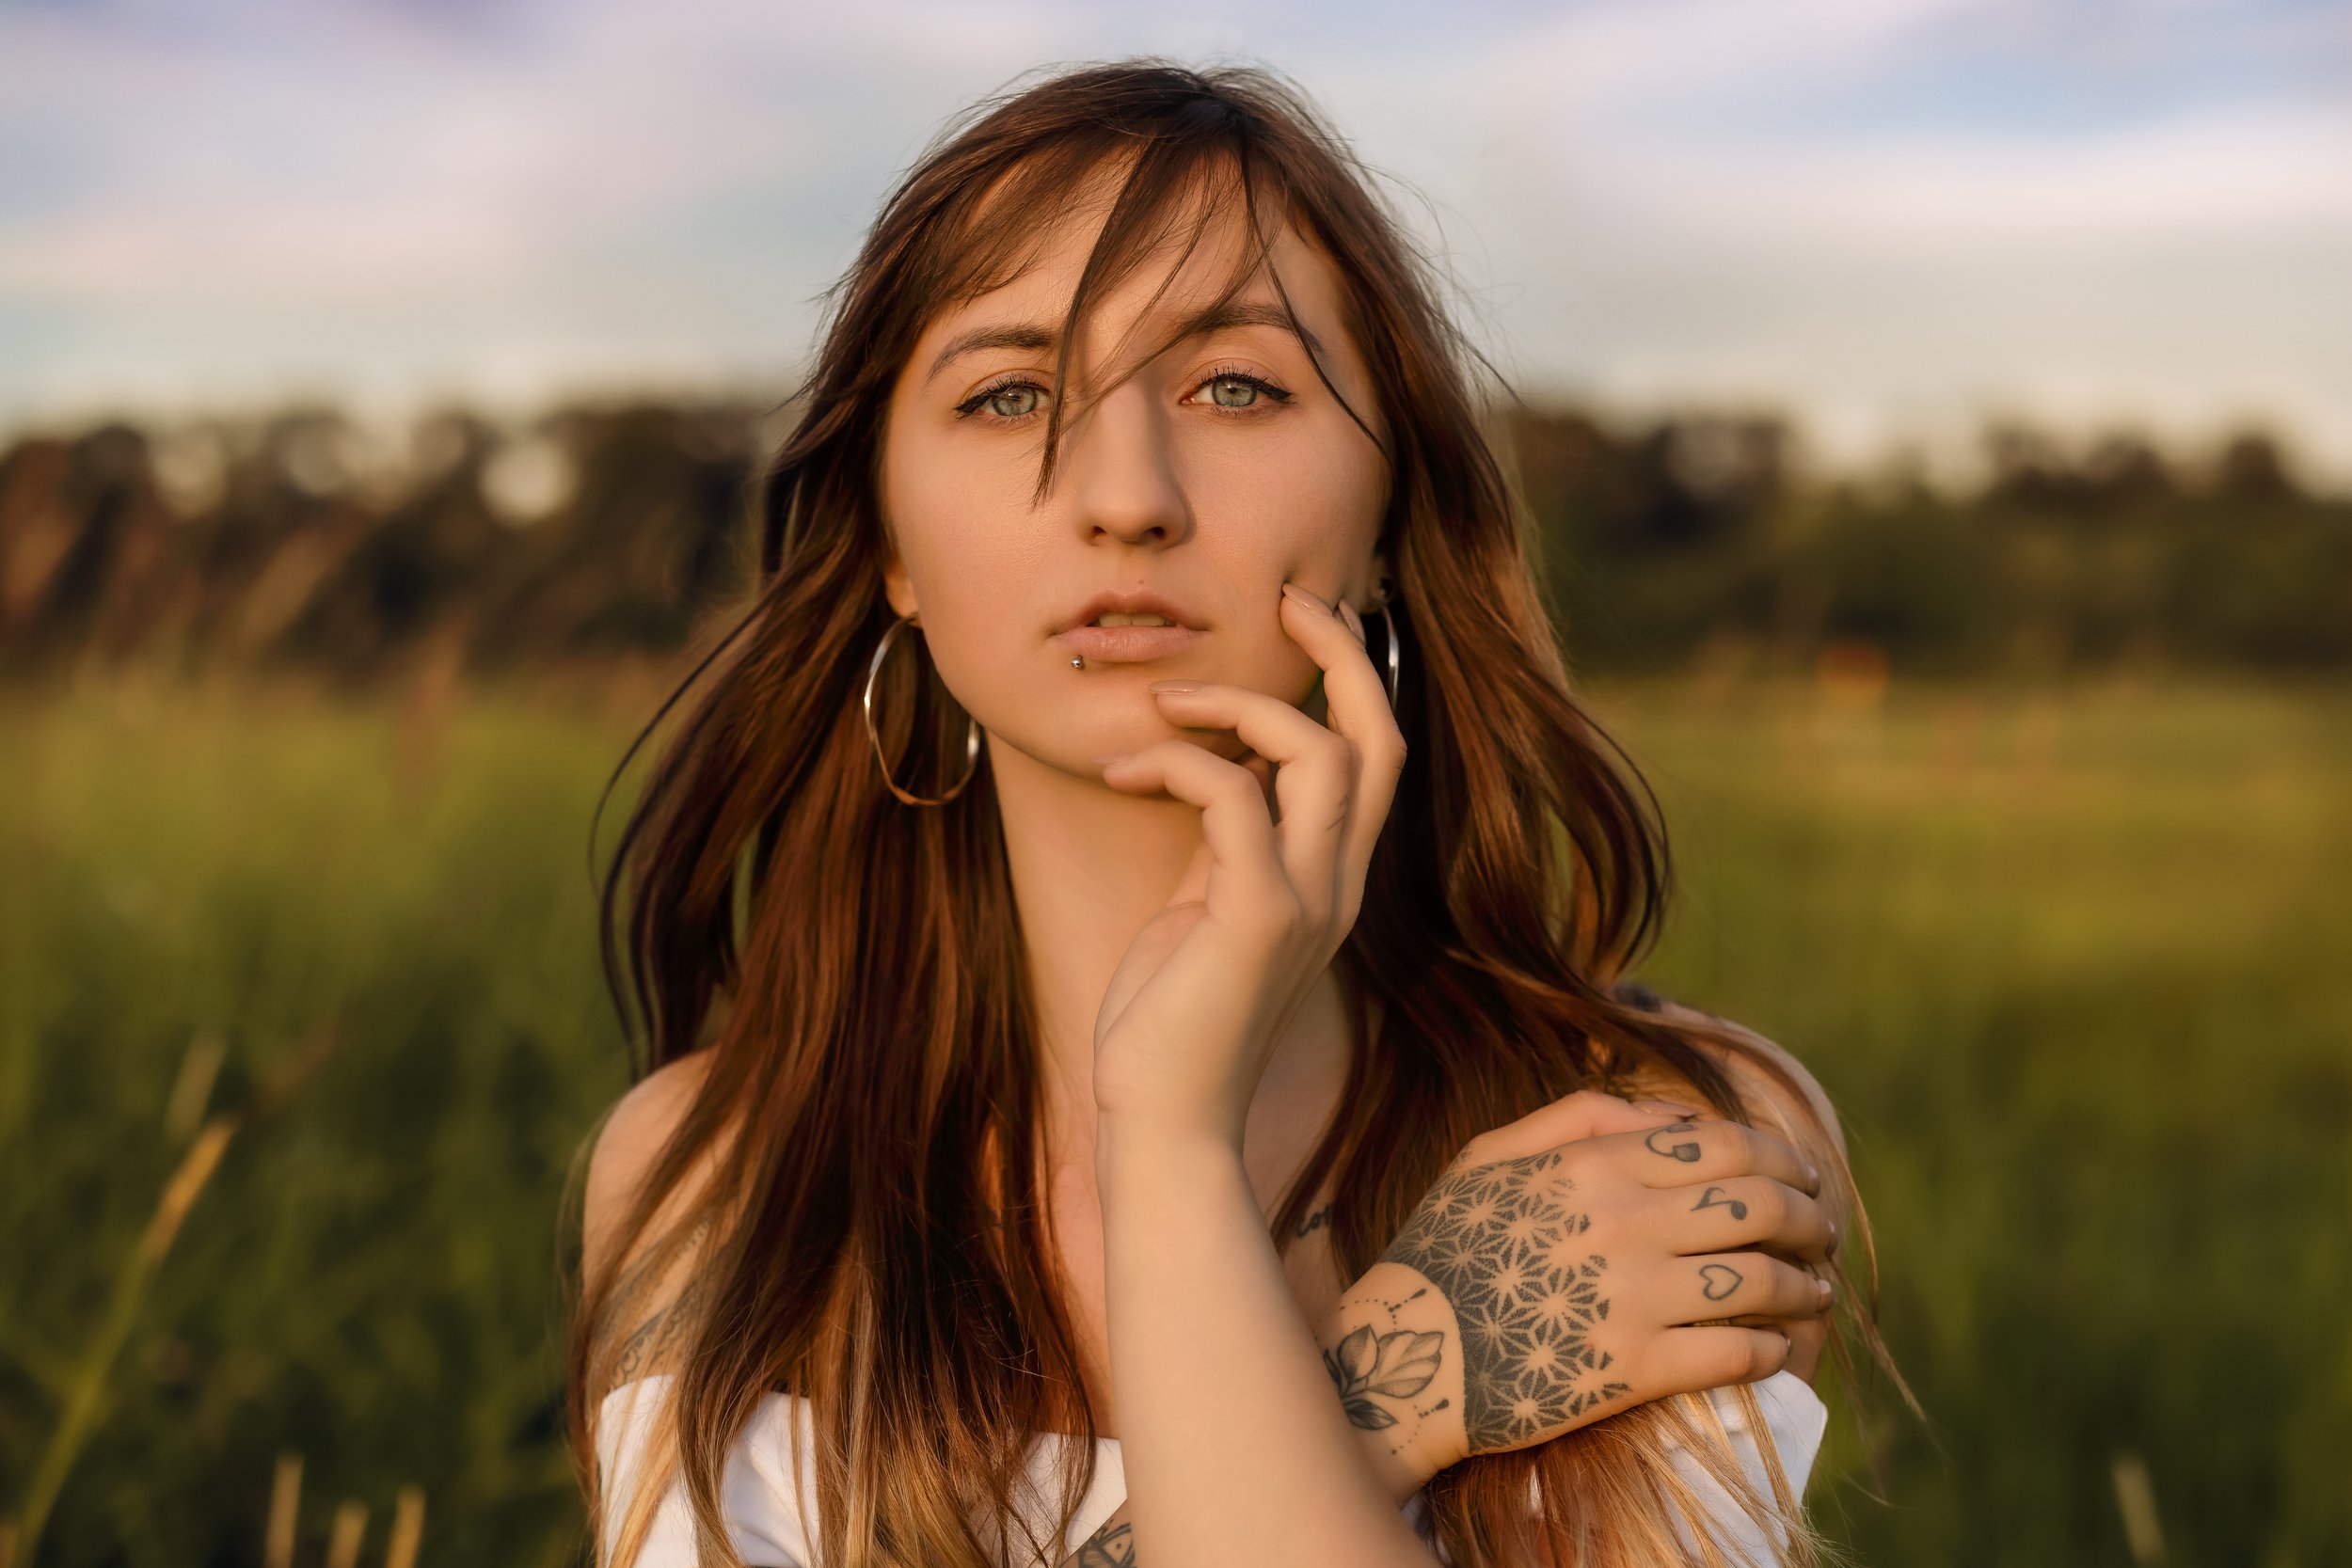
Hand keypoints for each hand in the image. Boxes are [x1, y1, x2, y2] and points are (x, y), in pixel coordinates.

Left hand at [1089, 582, 1405, 1145]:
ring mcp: (1309, 902)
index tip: (1306, 619)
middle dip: (1340, 655)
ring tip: (1162, 699)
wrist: (1164, 1121)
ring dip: (1234, 704)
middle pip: (1378, 739)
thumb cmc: (1170, 1021)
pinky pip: (1231, 795)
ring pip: (1316, 755)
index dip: (1355, 678)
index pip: (1376, 757)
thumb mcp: (1205, 909)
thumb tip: (1210, 772)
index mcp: (1333, 881)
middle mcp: (1340, 886)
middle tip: (1286, 599)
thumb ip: (1225, 845)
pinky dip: (1174, 763)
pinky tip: (1120, 773)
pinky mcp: (1258, 917)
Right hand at [1315, 1092, 1836, 1487]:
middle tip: (1822, 1230)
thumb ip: (1581, 1118)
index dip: (1781, 1158)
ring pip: (1761, 1281)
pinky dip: (1775, 1349)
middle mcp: (1625, 1223)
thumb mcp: (1492, 1157)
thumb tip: (1675, 1115)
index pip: (1724, 1146)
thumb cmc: (1446, 1248)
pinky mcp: (1636, 1370)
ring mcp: (1635, 1298)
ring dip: (1805, 1286)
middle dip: (1809, 1217)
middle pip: (1758, 1207)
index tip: (1804, 1175)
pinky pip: (1738, 1353)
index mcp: (1594, 1165)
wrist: (1407, 1355)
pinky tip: (1781, 1347)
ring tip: (1816, 1293)